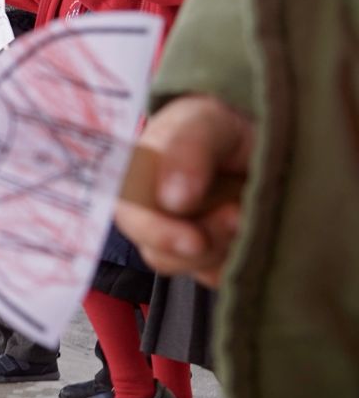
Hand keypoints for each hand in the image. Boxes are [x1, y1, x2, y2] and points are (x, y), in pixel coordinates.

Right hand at [113, 94, 253, 286]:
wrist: (267, 136)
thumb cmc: (224, 123)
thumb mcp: (205, 120)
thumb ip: (187, 149)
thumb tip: (171, 199)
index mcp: (136, 178)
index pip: (129, 214)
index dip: (156, 232)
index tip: (194, 240)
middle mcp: (153, 211)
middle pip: (158, 251)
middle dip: (201, 244)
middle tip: (238, 216)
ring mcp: (181, 236)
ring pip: (189, 267)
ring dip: (223, 250)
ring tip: (247, 215)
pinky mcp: (210, 257)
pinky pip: (217, 277)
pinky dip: (238, 263)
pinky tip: (250, 234)